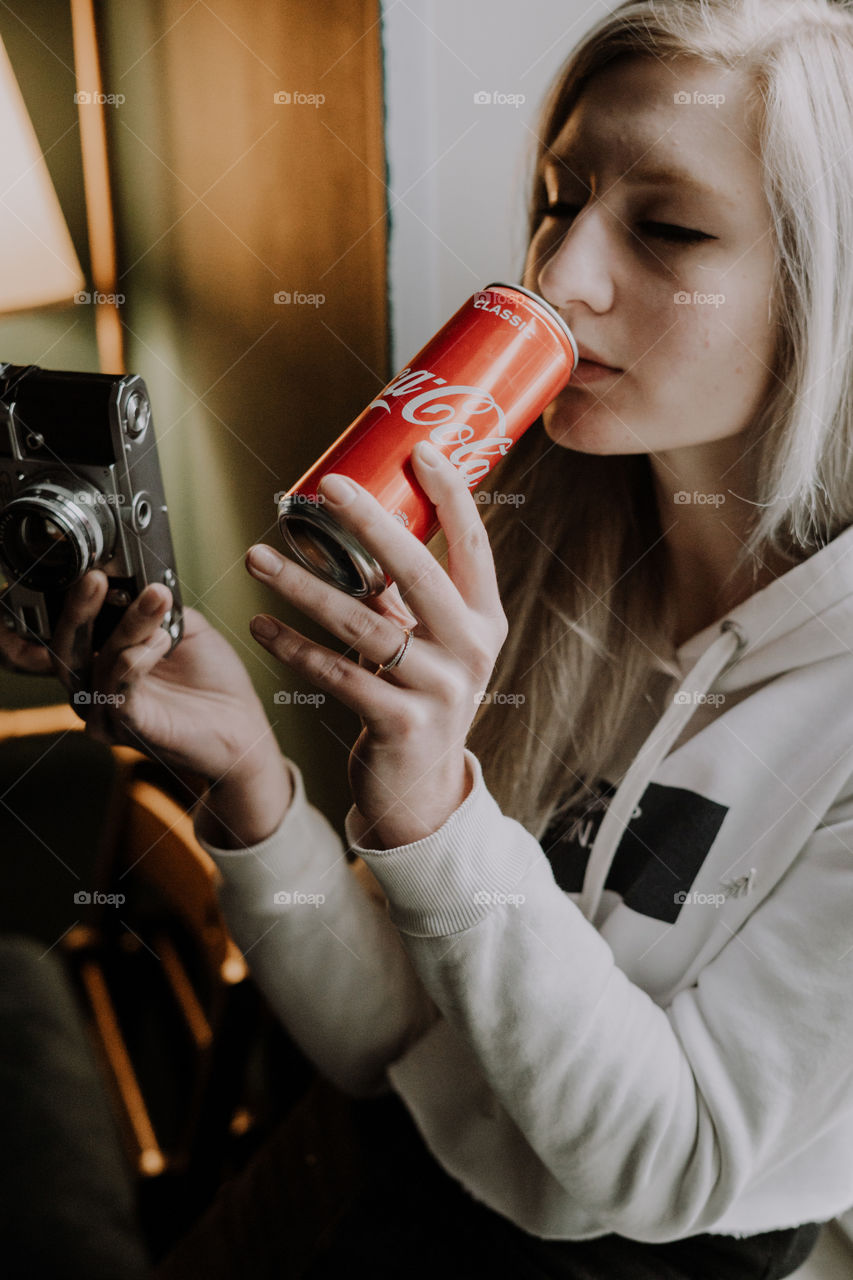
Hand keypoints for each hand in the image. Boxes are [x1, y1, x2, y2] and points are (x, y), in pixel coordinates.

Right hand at [1, 575, 291, 847]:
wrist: (241, 728)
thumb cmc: (211, 682)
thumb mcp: (181, 628)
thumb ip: (153, 606)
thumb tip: (137, 578)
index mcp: (99, 661)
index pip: (67, 628)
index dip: (68, 599)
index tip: (90, 567)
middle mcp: (92, 687)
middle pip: (66, 644)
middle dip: (80, 607)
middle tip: (97, 577)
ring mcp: (104, 710)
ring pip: (99, 661)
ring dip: (128, 625)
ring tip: (156, 599)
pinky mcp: (127, 727)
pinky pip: (118, 691)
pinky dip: (136, 661)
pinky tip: (159, 642)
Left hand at [246, 441, 508, 847]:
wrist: (421, 792)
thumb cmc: (419, 700)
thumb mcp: (430, 645)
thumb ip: (406, 595)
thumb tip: (365, 522)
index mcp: (484, 620)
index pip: (474, 544)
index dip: (451, 495)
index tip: (420, 451)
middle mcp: (470, 650)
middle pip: (419, 572)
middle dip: (370, 523)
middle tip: (326, 487)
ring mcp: (441, 689)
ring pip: (363, 623)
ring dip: (303, 587)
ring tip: (259, 557)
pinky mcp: (402, 724)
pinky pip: (338, 674)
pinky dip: (294, 648)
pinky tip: (260, 626)